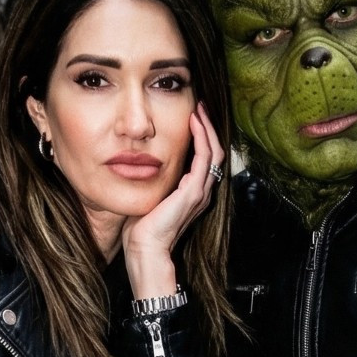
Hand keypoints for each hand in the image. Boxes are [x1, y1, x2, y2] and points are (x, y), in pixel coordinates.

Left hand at [121, 103, 225, 300]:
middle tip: (200, 106)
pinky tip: (194, 122)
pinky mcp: (193, 192)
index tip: (193, 117)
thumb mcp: (150, 197)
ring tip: (199, 109)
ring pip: (214, 152)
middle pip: (215, 152)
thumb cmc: (142, 230)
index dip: (202, 137)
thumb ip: (154, 182)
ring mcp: (200, 192)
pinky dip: (202, 137)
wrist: (145, 250)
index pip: (205, 159)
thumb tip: (142, 164)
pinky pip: (204, 158)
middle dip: (208, 127)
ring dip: (207, 128)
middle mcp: (201, 192)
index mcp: (193, 194)